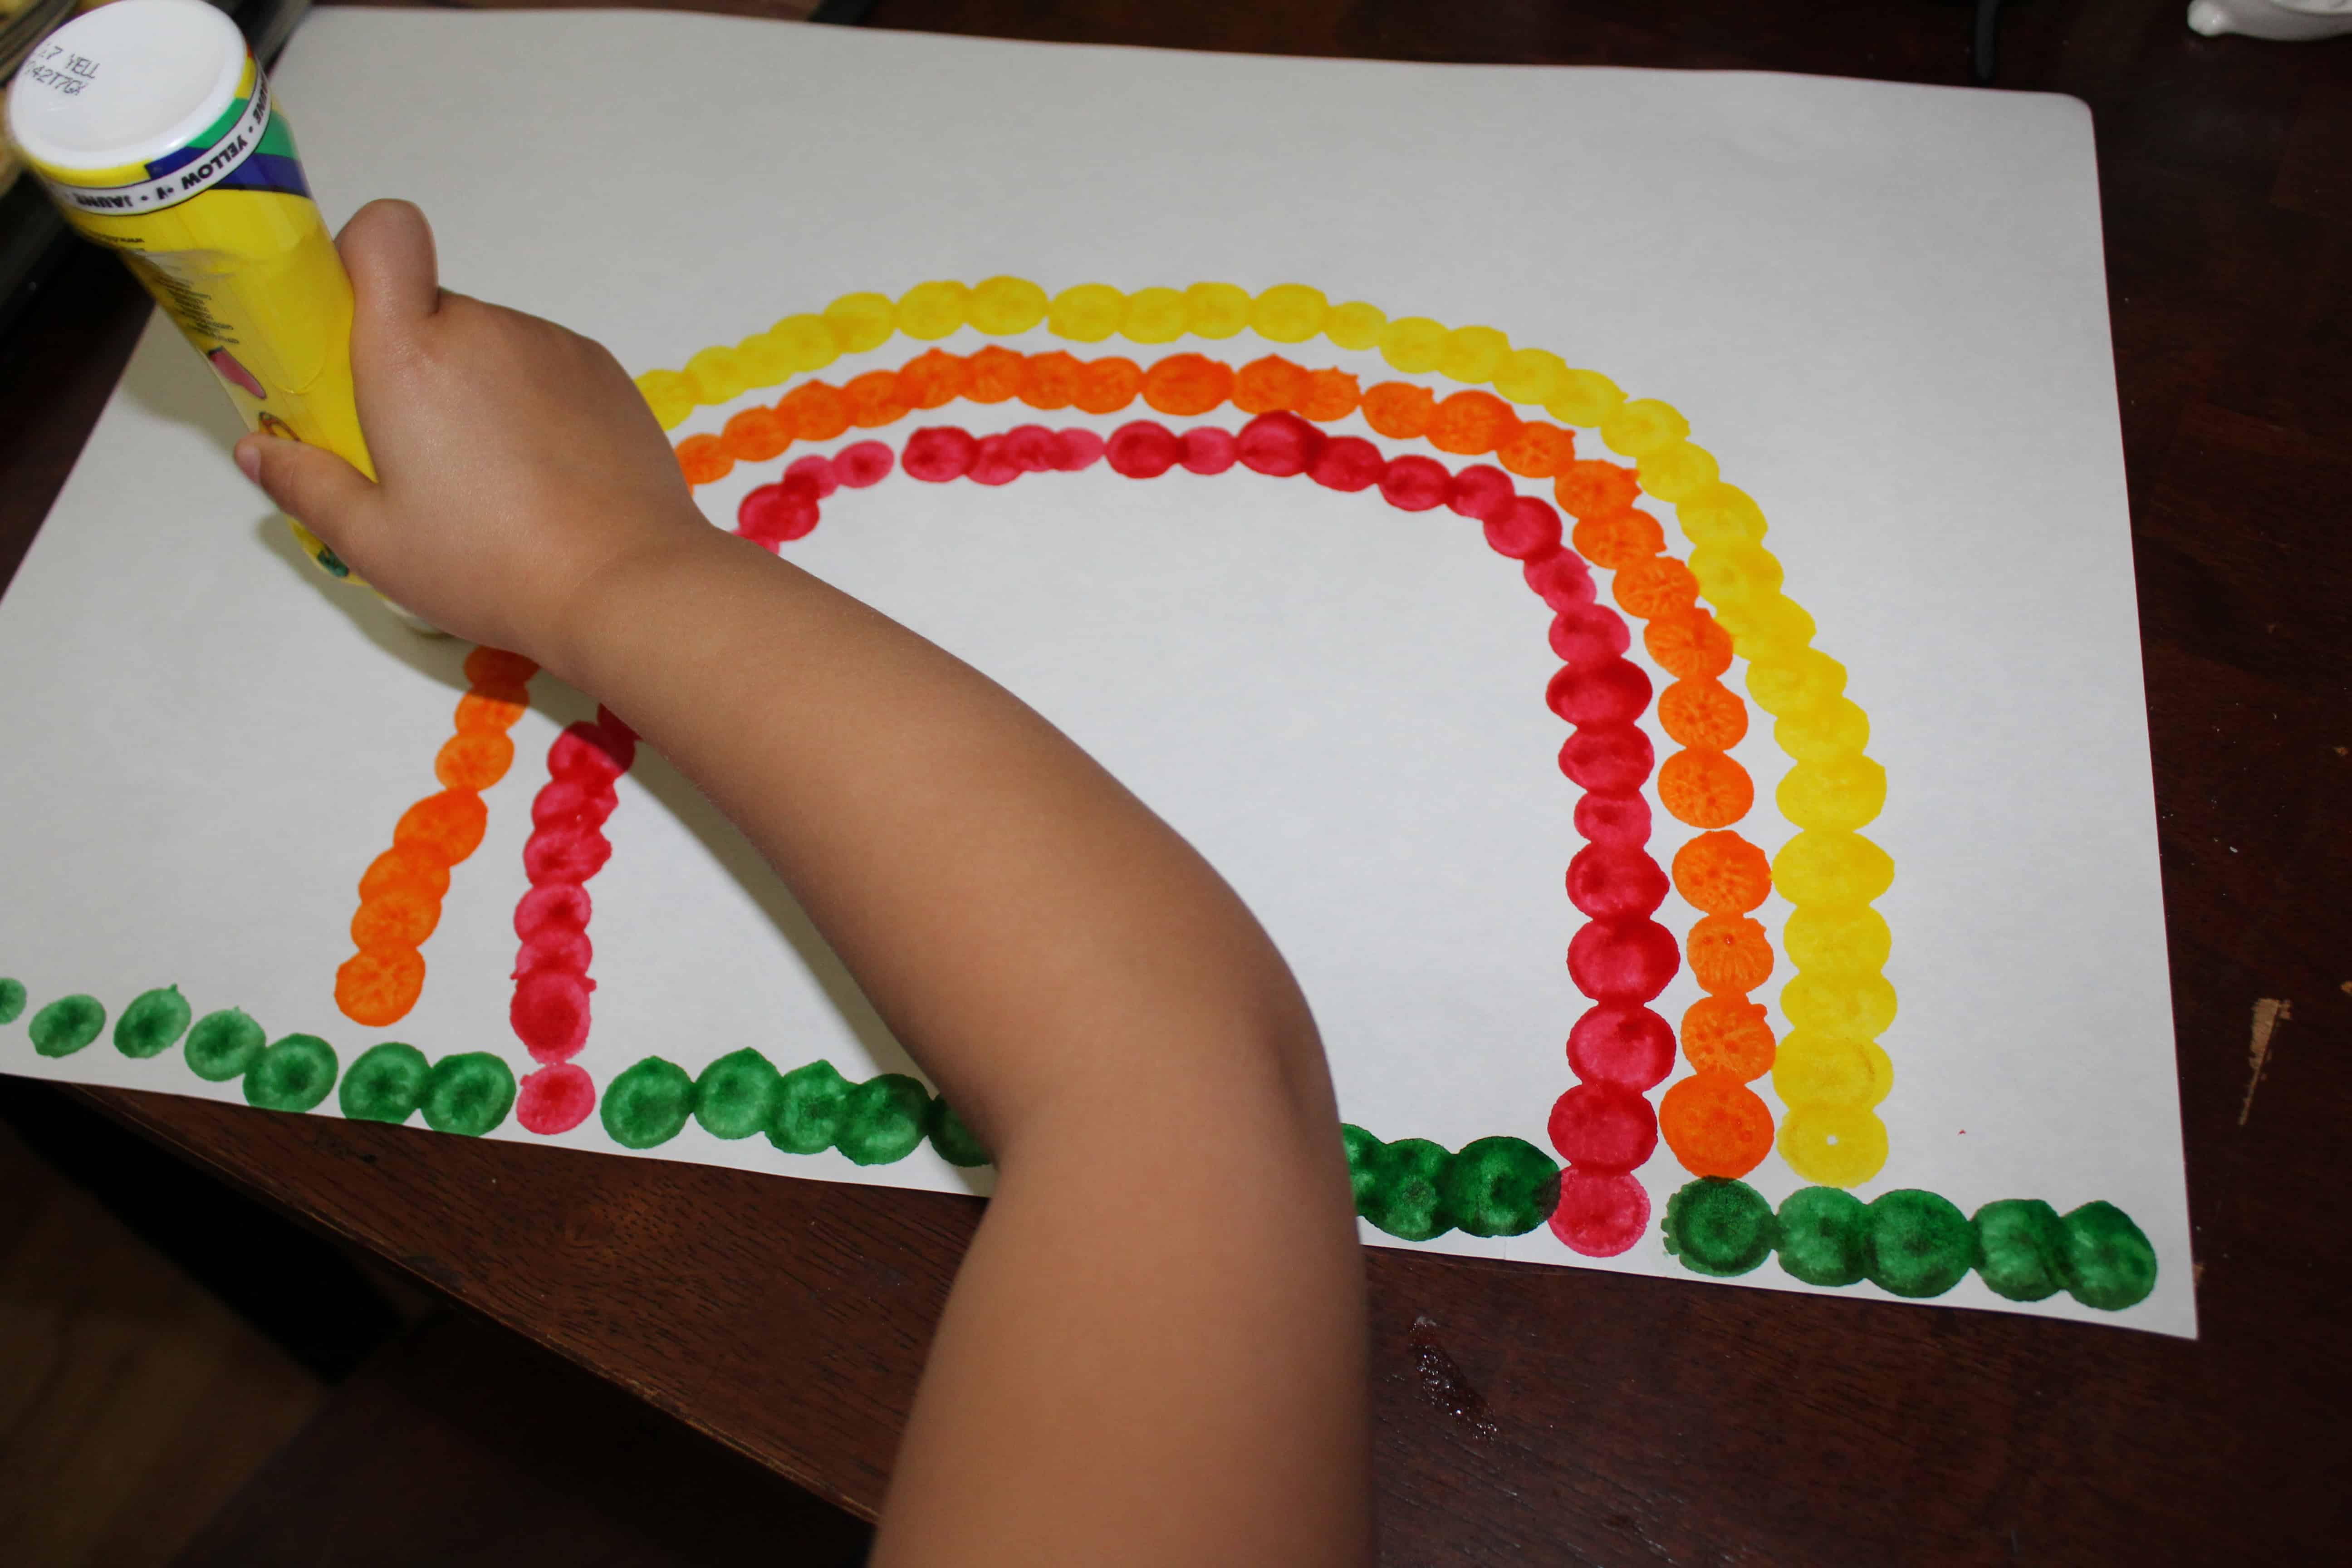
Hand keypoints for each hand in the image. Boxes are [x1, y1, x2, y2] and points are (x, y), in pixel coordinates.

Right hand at [234, 199, 712, 673]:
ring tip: (492, 475)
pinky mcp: (604, 371)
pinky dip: (532, 401)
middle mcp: (484, 330)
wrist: (626, 584)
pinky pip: (545, 365)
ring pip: (490, 342)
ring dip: (477, 385)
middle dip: (416, 361)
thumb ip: (307, 485)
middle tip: (421, 448)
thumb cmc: (492, 565)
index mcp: (412, 354)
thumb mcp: (376, 542)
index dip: (363, 258)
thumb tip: (259, 450)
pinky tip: (543, 473)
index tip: (357, 326)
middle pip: (431, 310)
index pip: (382, 234)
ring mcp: (552, 346)